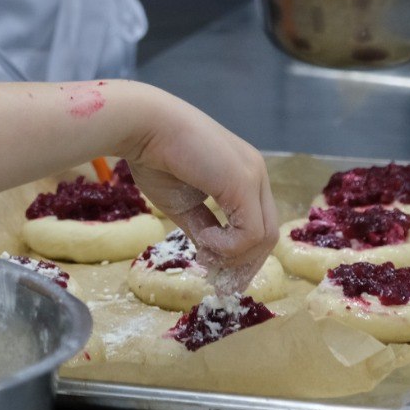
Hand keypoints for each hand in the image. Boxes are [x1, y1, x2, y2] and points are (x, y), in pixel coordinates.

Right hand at [123, 90, 278, 292]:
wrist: (142, 126)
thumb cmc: (154, 157)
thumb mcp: (182, 203)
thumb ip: (202, 227)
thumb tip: (212, 256)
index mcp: (242, 175)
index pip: (257, 224)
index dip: (241, 255)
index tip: (219, 274)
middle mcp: (255, 173)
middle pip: (266, 234)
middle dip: (243, 264)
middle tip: (220, 282)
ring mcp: (253, 176)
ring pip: (263, 237)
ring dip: (233, 256)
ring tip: (204, 254)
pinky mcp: (244, 182)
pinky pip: (251, 233)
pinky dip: (228, 246)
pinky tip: (204, 240)